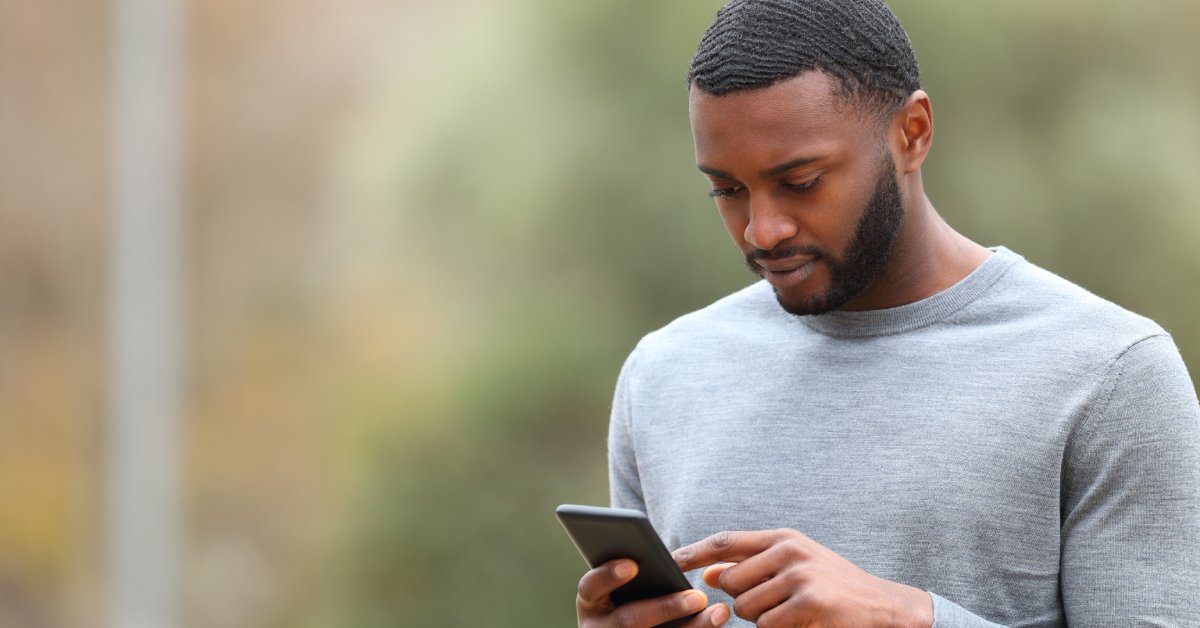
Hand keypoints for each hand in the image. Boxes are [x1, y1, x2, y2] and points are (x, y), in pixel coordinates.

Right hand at [576, 558, 730, 626]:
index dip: (609, 575)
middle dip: (665, 608)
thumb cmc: (626, 594)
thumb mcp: (618, 584)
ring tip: (719, 612)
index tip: (633, 564)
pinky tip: (715, 622)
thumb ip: (630, 568)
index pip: (591, 586)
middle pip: (629, 620)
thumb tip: (650, 551)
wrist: (625, 627)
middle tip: (697, 596)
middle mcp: (598, 627)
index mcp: (589, 602)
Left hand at [672, 530, 932, 627]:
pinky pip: (768, 625)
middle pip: (731, 582)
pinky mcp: (809, 601)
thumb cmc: (833, 588)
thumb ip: (753, 567)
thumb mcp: (794, 567)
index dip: (694, 552)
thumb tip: (708, 573)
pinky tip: (803, 622)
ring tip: (793, 612)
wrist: (884, 608)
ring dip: (763, 620)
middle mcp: (789, 550)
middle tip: (773, 604)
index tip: (668, 561)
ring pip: (746, 608)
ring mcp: (800, 575)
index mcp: (784, 538)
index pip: (726, 542)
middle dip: (741, 601)